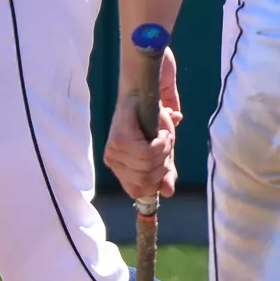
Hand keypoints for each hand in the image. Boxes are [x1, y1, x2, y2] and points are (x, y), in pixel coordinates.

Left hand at [103, 47, 181, 198]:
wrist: (147, 88)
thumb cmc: (154, 119)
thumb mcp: (163, 151)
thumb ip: (164, 172)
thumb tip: (167, 193)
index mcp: (121, 166)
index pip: (137, 192)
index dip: (157, 184)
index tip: (166, 169)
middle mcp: (113, 159)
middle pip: (148, 182)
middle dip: (165, 163)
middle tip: (164, 141)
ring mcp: (114, 150)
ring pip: (151, 166)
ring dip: (166, 148)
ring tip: (161, 131)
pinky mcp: (119, 139)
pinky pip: (150, 153)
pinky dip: (163, 141)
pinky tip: (160, 128)